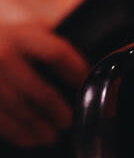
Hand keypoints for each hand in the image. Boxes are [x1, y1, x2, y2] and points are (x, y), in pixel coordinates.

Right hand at [0, 22, 87, 146]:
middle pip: (39, 90)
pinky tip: (29, 139)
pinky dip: (17, 132)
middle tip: (69, 121)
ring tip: (51, 136)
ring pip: (19, 109)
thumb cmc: (9, 42)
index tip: (86, 84)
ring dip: (38, 126)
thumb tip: (87, 71)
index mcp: (24, 36)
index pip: (57, 54)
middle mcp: (5, 55)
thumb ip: (51, 45)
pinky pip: (1, 119)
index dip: (76, 72)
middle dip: (57, 109)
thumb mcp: (28, 32)